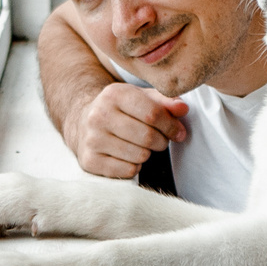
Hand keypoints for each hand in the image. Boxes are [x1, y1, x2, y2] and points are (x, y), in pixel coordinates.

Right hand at [65, 83, 188, 178]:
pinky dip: (135, 166)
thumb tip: (183, 109)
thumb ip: (165, 102)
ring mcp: (92, 140)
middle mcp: (99, 116)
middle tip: (160, 140)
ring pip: (139, 156)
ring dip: (148, 154)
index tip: (178, 132)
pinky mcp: (90, 161)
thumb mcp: (141, 98)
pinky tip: (128, 156)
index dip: (171, 126)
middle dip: (161, 141)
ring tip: (142, 146)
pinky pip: (127, 171)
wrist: (83, 123)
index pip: (153, 114)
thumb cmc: (121, 110)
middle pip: (147, 137)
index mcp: (114, 94)